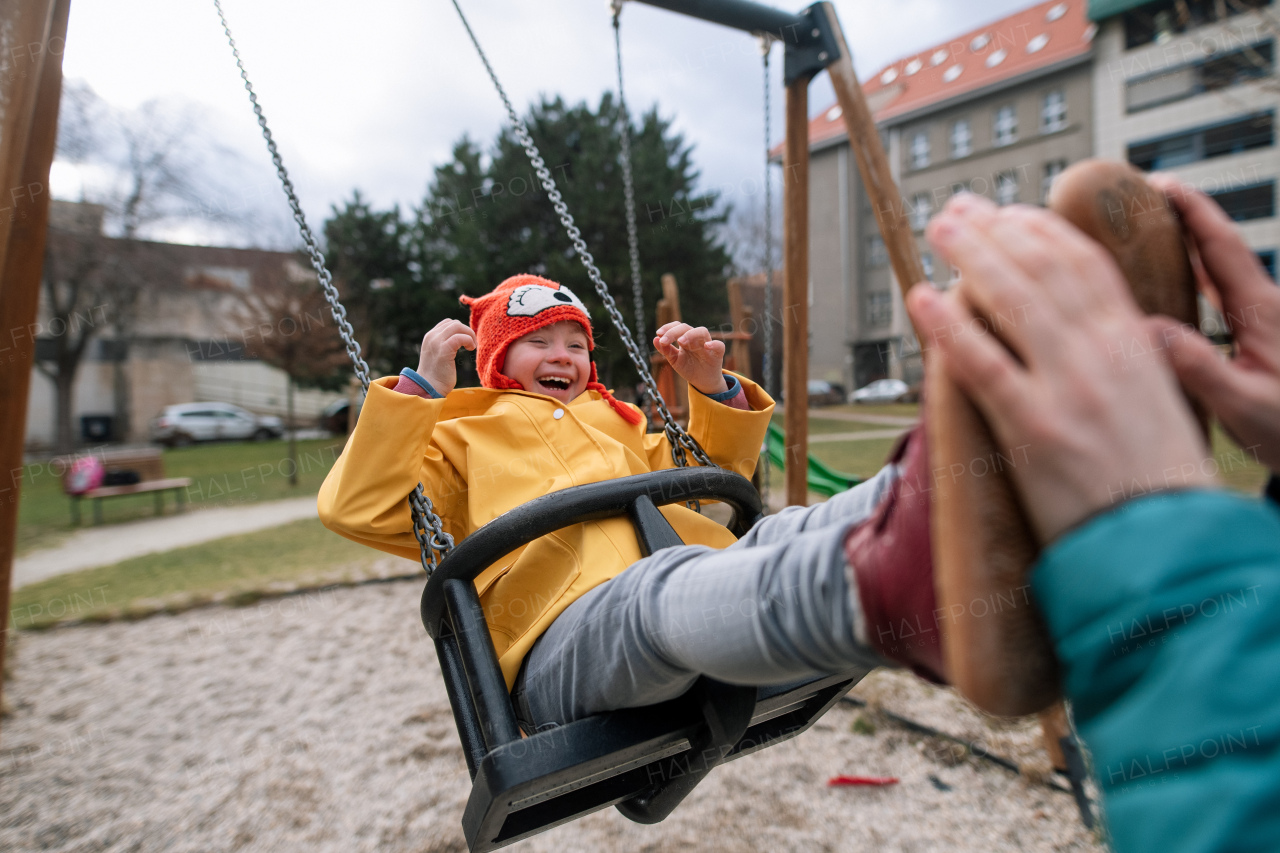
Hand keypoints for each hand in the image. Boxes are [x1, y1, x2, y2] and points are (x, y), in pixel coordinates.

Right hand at [415, 319, 475, 395]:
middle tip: (472, 344)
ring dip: (469, 334)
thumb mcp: (438, 355)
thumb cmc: (436, 376)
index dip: (460, 330)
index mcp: (430, 337)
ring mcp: (436, 342)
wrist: (428, 387)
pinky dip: (469, 340)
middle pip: (454, 323)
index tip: (466, 341)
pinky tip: (470, 348)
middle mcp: (432, 337)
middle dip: (466, 331)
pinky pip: (460, 337)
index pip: (447, 323)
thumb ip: (445, 344)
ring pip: (457, 326)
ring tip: (472, 346)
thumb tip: (460, 338)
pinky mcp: (444, 350)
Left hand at [653, 322, 727, 394]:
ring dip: (691, 334)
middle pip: (687, 327)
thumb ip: (666, 350)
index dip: (668, 327)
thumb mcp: (674, 360)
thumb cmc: (689, 368)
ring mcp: (707, 344)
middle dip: (674, 332)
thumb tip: (654, 339)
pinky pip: (719, 345)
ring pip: (702, 331)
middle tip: (664, 340)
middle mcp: (696, 339)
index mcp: (685, 339)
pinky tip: (707, 346)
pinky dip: (714, 344)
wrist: (702, 382)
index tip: (658, 334)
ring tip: (680, 342)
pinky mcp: (717, 353)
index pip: (678, 326)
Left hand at [907, 194, 1215, 544]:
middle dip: (995, 232)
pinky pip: (980, 363)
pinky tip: (921, 299)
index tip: (1010, 214)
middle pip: (1041, 270)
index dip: (1042, 231)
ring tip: (939, 230)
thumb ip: (1127, 363)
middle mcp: (1103, 355)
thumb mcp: (1159, 405)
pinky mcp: (1032, 428)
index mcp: (1137, 345)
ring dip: (969, 257)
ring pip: (1011, 301)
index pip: (1085, 265)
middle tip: (958, 211)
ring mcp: (1067, 388)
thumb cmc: (1161, 486)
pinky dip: (948, 325)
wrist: (1168, 547)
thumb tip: (1095, 335)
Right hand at [1145, 174, 1279, 473]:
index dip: (1192, 211)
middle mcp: (1264, 308)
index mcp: (1261, 312)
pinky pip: (1221, 295)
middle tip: (1143, 197)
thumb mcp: (1244, 406)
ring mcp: (1264, 321)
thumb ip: (1199, 368)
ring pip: (1221, 270)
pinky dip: (1194, 278)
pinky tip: (1173, 286)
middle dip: (1184, 217)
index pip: (1221, 247)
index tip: (1160, 184)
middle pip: (1219, 248)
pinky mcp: (1260, 337)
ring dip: (1187, 247)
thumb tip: (1149, 330)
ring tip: (1148, 234)